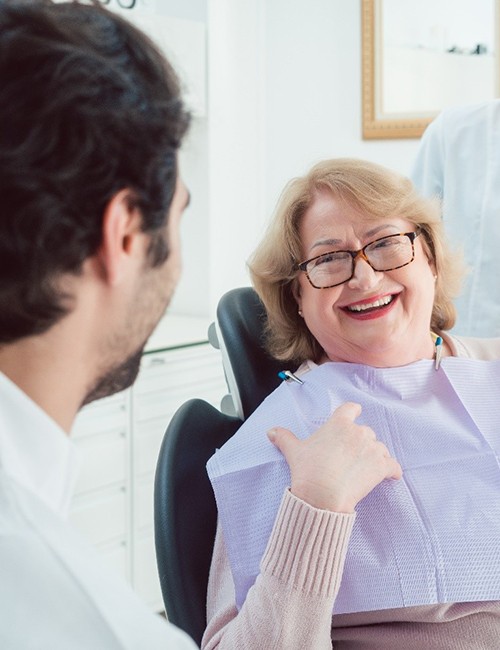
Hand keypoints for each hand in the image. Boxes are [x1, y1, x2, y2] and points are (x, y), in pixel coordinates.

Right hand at [268, 401, 401, 512]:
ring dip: (375, 456)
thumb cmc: (308, 470)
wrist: (322, 494)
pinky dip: (392, 471)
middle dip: (360, 443)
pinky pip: (393, 466)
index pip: (350, 409)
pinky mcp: (382, 466)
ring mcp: (372, 448)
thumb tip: (271, 432)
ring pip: (379, 448)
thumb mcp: (294, 451)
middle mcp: (358, 432)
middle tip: (350, 457)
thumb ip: (284, 438)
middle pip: (365, 432)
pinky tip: (391, 476)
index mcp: (338, 423)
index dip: (353, 411)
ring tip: (364, 470)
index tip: (355, 413)